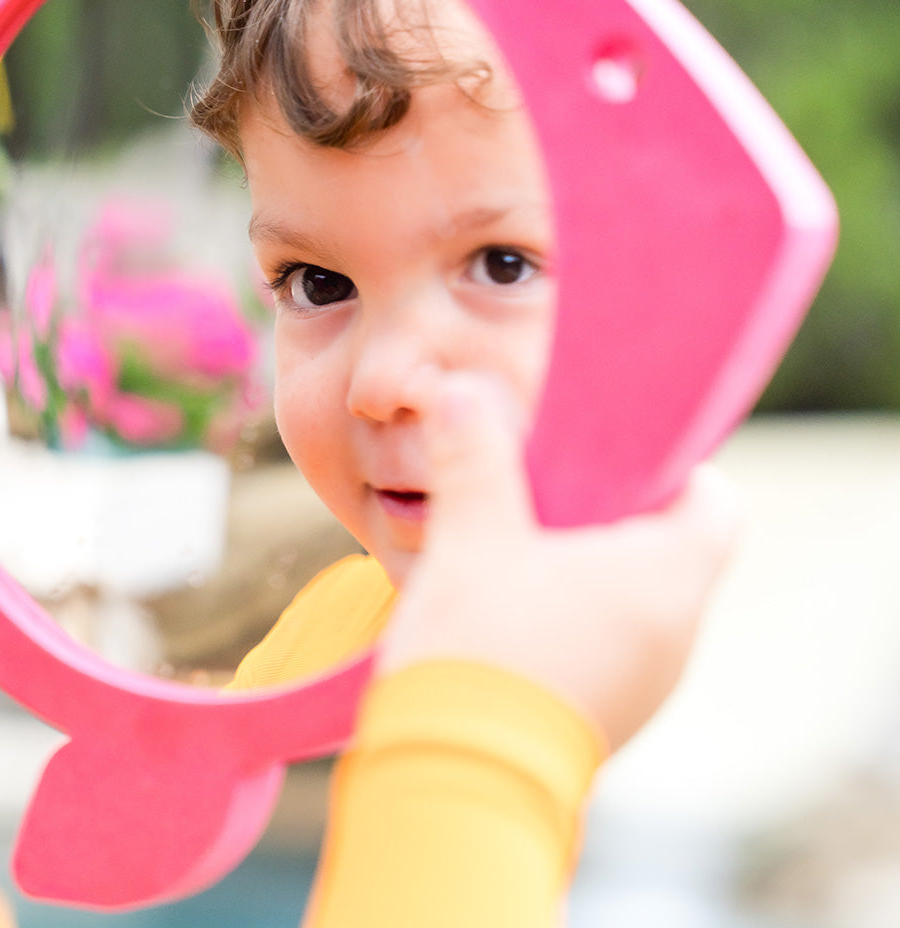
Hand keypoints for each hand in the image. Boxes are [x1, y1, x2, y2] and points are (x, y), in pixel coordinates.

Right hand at [379, 371, 742, 750]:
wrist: (455, 777)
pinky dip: (574, 615)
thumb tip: (462, 392)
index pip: (716, 501)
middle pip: (671, 546)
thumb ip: (473, 457)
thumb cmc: (480, 650)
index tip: (610, 453)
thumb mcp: (472, 536)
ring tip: (516, 548)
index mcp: (666, 580)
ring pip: (637, 597)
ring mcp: (646, 683)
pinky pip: (610, 643)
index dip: (673, 465)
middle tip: (545, 488)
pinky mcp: (609, 715)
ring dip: (587, 567)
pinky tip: (510, 609)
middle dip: (611, 511)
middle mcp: (675, 636)